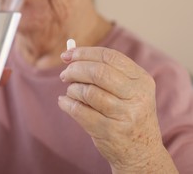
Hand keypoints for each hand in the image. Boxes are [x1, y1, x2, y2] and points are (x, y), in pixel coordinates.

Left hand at [58, 47, 164, 171]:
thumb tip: (70, 55)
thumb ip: (104, 71)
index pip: (110, 57)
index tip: (67, 55)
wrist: (141, 152)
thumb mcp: (128, 90)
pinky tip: (64, 103)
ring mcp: (124, 115)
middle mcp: (136, 96)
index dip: (84, 53)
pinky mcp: (110, 131)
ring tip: (71, 92)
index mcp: (141, 80)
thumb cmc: (127, 114)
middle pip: (98, 72)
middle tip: (65, 75)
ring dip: (72, 90)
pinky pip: (80, 111)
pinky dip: (67, 104)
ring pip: (88, 92)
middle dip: (75, 70)